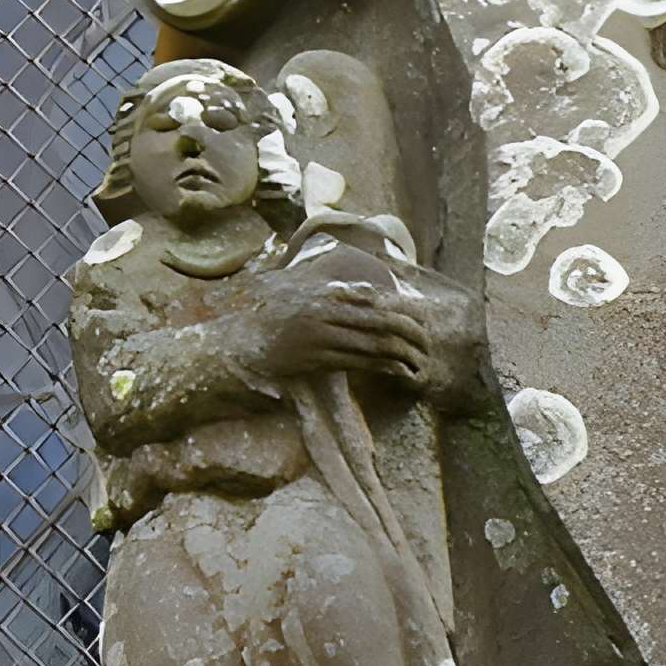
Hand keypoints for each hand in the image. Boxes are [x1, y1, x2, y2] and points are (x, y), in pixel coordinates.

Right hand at [242, 265, 429, 388]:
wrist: (238, 344)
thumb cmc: (275, 322)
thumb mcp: (305, 296)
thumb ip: (337, 293)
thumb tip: (372, 294)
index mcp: (325, 294)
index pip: (374, 300)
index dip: (402, 311)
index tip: (421, 321)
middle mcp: (324, 311)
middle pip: (379, 321)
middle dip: (409, 333)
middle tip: (427, 344)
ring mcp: (319, 335)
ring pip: (371, 343)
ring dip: (400, 354)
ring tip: (418, 362)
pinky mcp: (314, 359)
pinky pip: (356, 362)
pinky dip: (381, 366)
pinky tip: (397, 371)